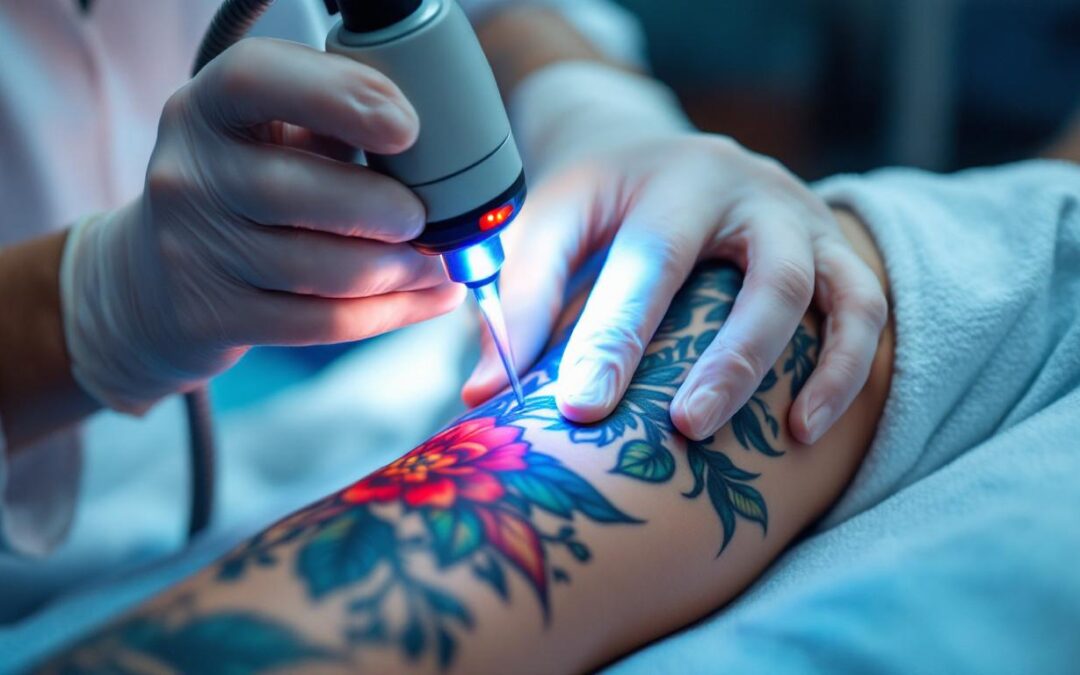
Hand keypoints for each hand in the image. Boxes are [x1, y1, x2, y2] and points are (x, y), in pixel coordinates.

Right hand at [62, 38, 464, 412]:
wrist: (153, 281)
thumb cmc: (242, 190)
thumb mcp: (268, 137)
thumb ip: (333, 125)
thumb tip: (439, 150)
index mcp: (205, 109)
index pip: (257, 79)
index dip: (340, 97)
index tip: (405, 127)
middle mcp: (188, 176)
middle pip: (300, 192)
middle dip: (388, 210)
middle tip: (426, 219)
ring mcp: (193, 252)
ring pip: (324, 271)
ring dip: (403, 270)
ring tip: (438, 263)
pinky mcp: (214, 317)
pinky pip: (326, 322)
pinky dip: (395, 311)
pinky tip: (432, 297)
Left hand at [462, 64, 885, 444]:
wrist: (662, 150)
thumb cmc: (600, 202)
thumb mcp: (550, 227)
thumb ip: (521, 302)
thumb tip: (484, 395)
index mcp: (666, 181)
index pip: (645, 264)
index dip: (613, 339)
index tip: (581, 411)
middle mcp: (745, 191)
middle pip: (762, 275)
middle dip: (730, 358)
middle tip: (688, 430)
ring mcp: (798, 215)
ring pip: (831, 290)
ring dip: (816, 367)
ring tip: (788, 436)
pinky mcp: (834, 242)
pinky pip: (867, 305)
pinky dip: (850, 367)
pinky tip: (810, 426)